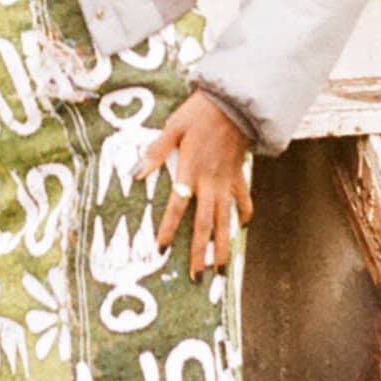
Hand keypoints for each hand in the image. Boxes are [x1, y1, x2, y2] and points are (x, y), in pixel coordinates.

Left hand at [136, 90, 252, 275]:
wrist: (235, 104)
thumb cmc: (200, 114)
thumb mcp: (173, 127)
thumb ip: (155, 151)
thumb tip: (136, 173)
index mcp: (190, 171)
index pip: (177, 206)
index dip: (169, 228)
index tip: (162, 248)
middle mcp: (210, 183)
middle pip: (205, 224)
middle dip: (200, 252)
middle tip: (197, 276)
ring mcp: (227, 182)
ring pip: (225, 220)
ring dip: (222, 245)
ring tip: (220, 268)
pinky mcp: (238, 176)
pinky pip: (244, 200)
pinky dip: (244, 214)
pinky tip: (241, 227)